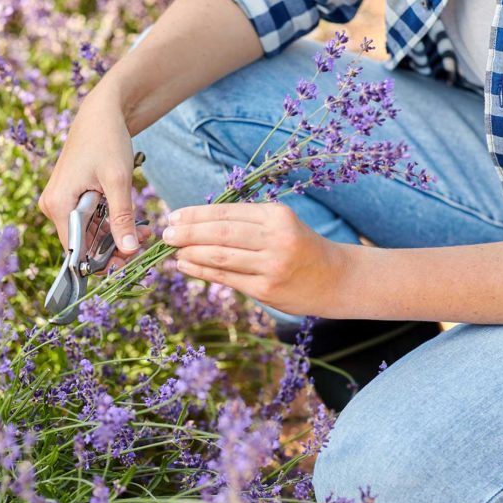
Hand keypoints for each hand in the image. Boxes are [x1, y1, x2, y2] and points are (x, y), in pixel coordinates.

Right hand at [37, 91, 148, 267]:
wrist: (101, 112)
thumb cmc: (107, 140)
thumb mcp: (118, 181)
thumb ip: (122, 217)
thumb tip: (129, 251)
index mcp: (58, 205)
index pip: (76, 250)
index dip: (103, 262)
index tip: (130, 263)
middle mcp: (54, 206)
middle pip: (82, 244)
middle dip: (114, 249)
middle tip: (143, 245)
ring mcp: (61, 202)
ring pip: (88, 234)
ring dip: (116, 237)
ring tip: (144, 233)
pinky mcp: (71, 197)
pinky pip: (89, 221)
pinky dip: (110, 225)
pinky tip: (133, 224)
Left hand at [162, 202, 353, 317]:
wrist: (336, 279)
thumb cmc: (301, 247)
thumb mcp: (281, 224)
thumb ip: (247, 221)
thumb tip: (198, 221)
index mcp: (277, 216)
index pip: (227, 212)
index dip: (196, 214)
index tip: (174, 215)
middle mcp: (275, 238)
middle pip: (220, 232)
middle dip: (188, 232)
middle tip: (166, 232)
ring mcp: (271, 266)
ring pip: (220, 256)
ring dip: (191, 252)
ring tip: (172, 250)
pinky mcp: (266, 290)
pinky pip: (227, 278)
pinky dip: (202, 271)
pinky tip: (185, 265)